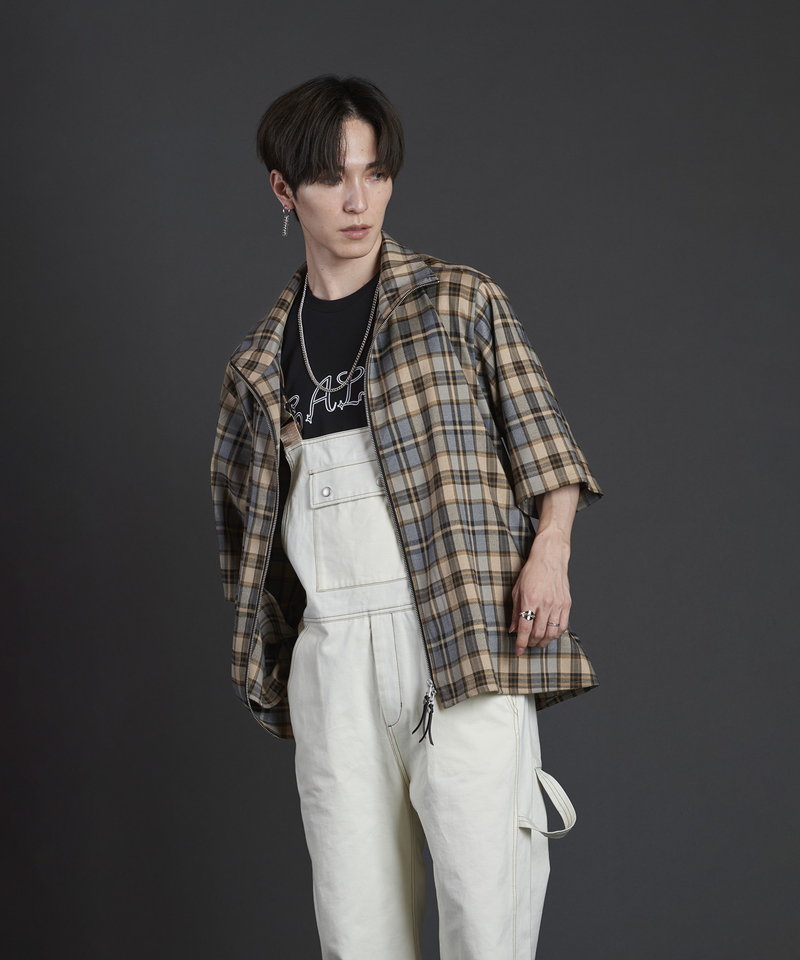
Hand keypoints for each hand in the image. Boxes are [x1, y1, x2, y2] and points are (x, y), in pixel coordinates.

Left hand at [508, 532, 570, 653]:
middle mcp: (545, 603)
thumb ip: (515, 611)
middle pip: (538, 633)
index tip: (518, 651)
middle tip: (526, 645)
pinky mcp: (567, 604)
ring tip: (537, 642)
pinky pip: (563, 626)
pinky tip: (550, 634)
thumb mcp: (517, 590)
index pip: (525, 628)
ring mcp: (558, 604)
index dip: (521, 643)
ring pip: (552, 633)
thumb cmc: (531, 572)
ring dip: (543, 642)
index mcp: (530, 599)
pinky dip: (556, 634)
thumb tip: (513, 630)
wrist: (550, 558)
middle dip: (531, 643)